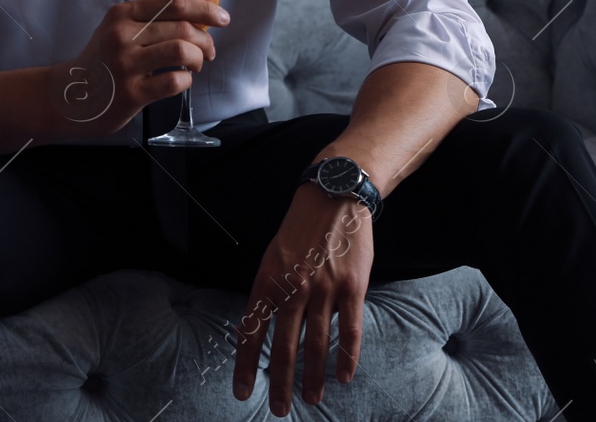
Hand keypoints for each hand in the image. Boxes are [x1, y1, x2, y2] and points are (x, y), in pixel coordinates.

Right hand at [47, 0, 228, 137]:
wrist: (70, 96)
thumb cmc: (103, 61)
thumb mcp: (120, 29)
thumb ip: (155, 18)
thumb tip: (204, 5)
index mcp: (122, 14)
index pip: (174, 2)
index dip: (205, 9)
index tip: (222, 17)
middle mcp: (122, 36)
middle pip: (183, 28)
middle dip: (206, 40)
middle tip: (208, 50)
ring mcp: (125, 65)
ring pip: (182, 52)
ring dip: (199, 58)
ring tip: (196, 64)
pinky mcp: (131, 93)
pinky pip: (174, 81)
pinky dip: (186, 80)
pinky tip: (179, 80)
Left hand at [233, 184, 373, 415]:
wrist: (335, 195)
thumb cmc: (301, 227)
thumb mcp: (273, 255)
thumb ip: (269, 291)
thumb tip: (261, 327)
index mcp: (267, 280)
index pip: (252, 332)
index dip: (246, 366)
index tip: (243, 392)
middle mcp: (293, 288)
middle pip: (284, 347)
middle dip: (280, 383)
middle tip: (279, 409)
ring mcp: (324, 289)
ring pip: (316, 345)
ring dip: (312, 377)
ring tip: (311, 399)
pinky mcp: (352, 287)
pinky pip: (350, 330)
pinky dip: (348, 357)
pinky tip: (344, 376)